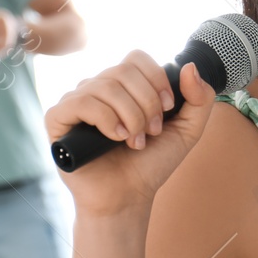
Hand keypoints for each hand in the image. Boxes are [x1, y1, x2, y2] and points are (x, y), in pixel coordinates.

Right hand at [44, 51, 216, 215]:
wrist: (127, 199)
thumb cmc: (150, 164)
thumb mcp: (187, 131)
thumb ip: (199, 99)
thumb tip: (190, 66)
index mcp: (123, 86)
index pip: (136, 58)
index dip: (156, 79)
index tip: (167, 109)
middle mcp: (97, 88)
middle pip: (123, 71)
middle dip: (146, 103)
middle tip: (152, 132)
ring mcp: (76, 102)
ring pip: (105, 86)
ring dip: (130, 116)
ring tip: (135, 142)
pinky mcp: (58, 119)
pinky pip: (80, 102)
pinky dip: (105, 119)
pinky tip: (116, 138)